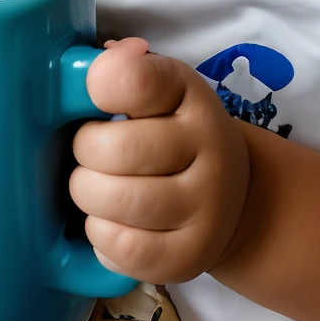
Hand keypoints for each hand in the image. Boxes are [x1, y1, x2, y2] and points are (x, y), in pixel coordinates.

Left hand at [70, 38, 249, 282]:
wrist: (233, 199)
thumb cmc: (175, 134)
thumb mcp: (162, 91)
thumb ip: (127, 71)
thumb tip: (101, 62)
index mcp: (194, 97)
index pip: (138, 80)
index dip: (102, 84)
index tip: (96, 94)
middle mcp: (211, 151)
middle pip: (113, 150)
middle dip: (85, 151)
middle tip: (92, 152)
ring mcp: (206, 210)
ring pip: (113, 202)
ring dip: (89, 194)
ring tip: (99, 186)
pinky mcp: (190, 258)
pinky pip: (121, 249)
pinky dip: (101, 234)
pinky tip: (112, 221)